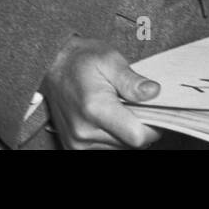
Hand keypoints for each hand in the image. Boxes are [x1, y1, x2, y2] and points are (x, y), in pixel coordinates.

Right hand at [40, 35, 161, 149]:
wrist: (52, 65)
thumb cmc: (82, 59)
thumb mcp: (110, 59)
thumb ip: (131, 80)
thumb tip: (154, 92)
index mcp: (95, 108)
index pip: (137, 136)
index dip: (154, 126)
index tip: (157, 110)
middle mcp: (84, 131)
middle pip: (130, 144)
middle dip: (141, 126)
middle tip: (139, 104)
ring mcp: (77, 142)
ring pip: (119, 148)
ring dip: (126, 132)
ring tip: (121, 107)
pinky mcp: (73, 146)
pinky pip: (106, 149)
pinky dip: (114, 136)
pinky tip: (111, 117)